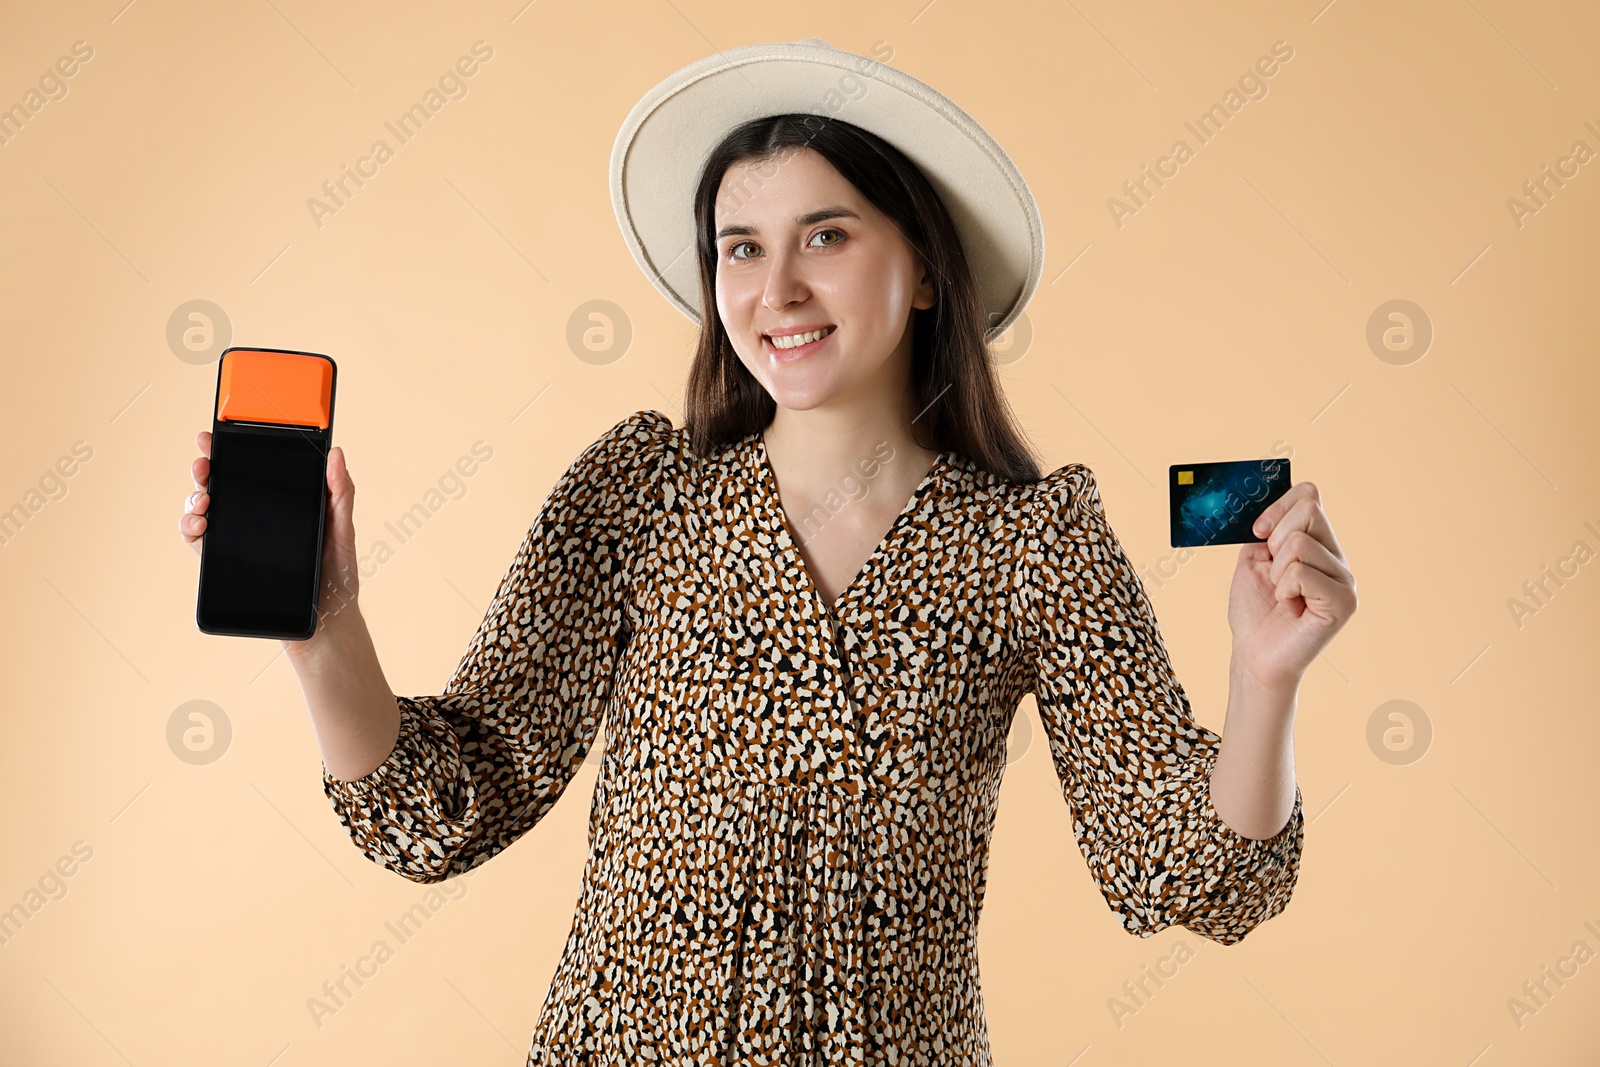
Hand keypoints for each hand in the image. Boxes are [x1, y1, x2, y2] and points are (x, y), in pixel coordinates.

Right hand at [180, 430, 363, 655]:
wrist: (326, 620)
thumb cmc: (337, 575)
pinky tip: (200, 523)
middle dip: (205, 468)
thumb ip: (340, 494)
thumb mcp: (342, 530)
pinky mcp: (225, 562)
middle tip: (204, 464)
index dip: (231, 452)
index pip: (252, 470)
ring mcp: (237, 539)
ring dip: (194, 497)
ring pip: (203, 508)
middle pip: (221, 484)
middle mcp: (255, 518)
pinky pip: (198, 540)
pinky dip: (190, 527)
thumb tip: (337, 456)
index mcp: (281, 503)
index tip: (216, 437)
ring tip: (205, 498)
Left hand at [1226, 480, 1357, 692]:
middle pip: (1308, 510)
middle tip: (1274, 574)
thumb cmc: (1254, 609)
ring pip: (1299, 542)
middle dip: (1274, 540)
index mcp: (1319, 543)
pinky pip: (1302, 571)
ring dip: (1277, 571)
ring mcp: (1345, 579)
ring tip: (1283, 595)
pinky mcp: (1344, 602)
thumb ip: (1267, 528)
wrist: (1253, 652)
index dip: (1278, 508)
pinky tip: (1291, 607)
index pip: (1310, 494)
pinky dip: (1284, 588)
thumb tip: (1273, 501)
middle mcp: (1337, 558)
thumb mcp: (1254, 558)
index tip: (1259, 533)